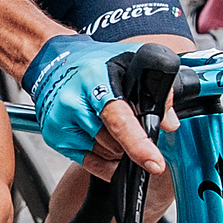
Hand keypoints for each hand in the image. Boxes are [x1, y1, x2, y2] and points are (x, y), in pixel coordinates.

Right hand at [23, 35, 177, 175]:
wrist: (52, 61)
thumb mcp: (130, 60)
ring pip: (105, 154)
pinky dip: (106, 161)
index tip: (154, 163)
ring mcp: (61, 122)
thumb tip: (169, 123)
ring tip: (112, 124)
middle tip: (131, 121)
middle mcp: (73, 102)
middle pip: (115, 142)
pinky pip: (90, 163)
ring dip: (118, 148)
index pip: (119, 119)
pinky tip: (109, 145)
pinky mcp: (55, 137)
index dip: (139, 144)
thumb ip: (156, 88)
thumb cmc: (93, 61)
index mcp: (94, 79)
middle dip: (132, 140)